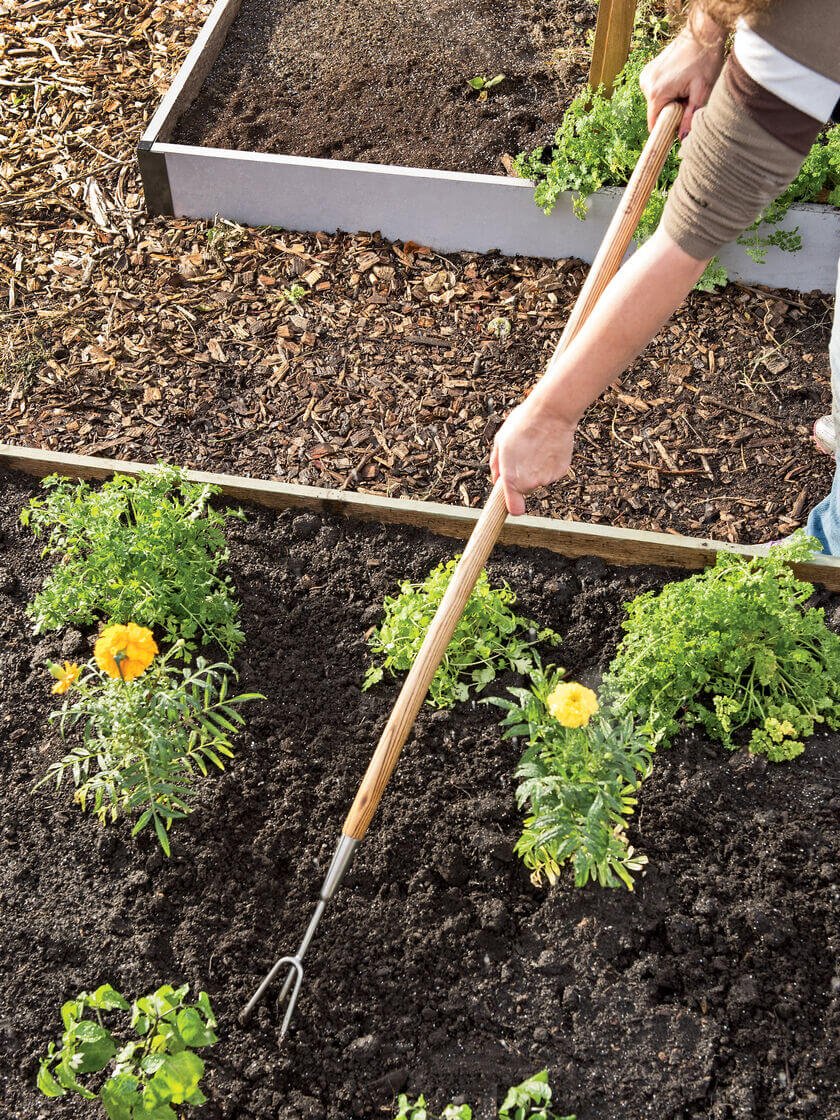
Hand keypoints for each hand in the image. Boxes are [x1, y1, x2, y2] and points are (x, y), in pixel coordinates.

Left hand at [490, 395, 576, 515]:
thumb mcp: (500, 441)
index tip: (511, 502)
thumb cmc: (523, 424)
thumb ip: (496, 465)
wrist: (551, 413)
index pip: (514, 508)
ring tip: (536, 447)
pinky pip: (552, 472)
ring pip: (539, 479)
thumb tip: (497, 480)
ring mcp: (547, 478)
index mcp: (512, 478)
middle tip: (523, 455)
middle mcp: (530, 483)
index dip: (512, 506)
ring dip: (537, 468)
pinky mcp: (561, 471)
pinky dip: (549, 463)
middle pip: (526, 489)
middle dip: (523, 476)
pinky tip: (547, 447)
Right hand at [640, 19, 725, 137]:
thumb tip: (683, 138)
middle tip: (688, 97)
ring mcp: (645, 76)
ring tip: (684, 86)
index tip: (677, 128)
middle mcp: (646, 85)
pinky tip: (677, 79)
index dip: (666, 129)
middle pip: (656, 112)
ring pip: (656, 102)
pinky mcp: (647, 71)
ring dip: (669, 100)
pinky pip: (655, 90)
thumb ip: (690, 116)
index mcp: (656, 93)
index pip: (654, 124)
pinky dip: (665, 90)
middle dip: (671, 111)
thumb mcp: (701, 91)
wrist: (702, 33)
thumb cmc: (704, 60)